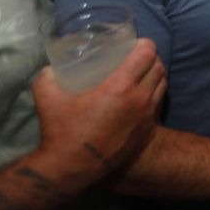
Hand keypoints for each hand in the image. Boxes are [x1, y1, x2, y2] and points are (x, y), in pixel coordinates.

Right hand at [32, 38, 166, 189]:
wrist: (73, 166)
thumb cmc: (61, 130)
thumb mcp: (47, 95)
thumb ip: (48, 75)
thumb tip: (52, 67)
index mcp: (120, 86)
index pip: (146, 54)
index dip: (145, 44)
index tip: (138, 42)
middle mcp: (140, 98)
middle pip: (158, 67)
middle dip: (152, 57)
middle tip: (140, 55)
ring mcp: (147, 115)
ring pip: (162, 85)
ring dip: (156, 74)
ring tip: (144, 71)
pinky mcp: (148, 129)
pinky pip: (159, 103)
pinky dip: (155, 92)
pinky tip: (143, 93)